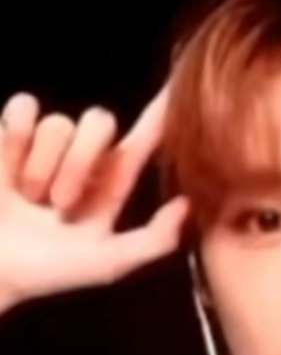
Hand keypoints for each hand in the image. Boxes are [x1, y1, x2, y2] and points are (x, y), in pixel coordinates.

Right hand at [0, 87, 188, 311]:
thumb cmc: (52, 272)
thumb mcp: (110, 264)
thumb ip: (153, 240)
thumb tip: (188, 204)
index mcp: (111, 185)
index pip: (143, 139)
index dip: (161, 110)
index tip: (181, 81)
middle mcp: (83, 159)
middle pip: (99, 122)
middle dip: (77, 164)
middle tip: (58, 206)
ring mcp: (46, 146)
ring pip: (57, 122)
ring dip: (40, 167)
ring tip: (29, 199)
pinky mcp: (10, 137)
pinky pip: (22, 110)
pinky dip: (14, 139)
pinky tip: (9, 172)